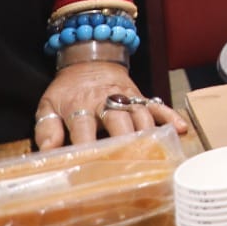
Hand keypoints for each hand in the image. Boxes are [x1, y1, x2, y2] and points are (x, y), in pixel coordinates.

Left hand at [34, 61, 190, 149]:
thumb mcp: (48, 106)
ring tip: (152, 154)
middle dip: (123, 141)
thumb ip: (47, 130)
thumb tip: (49, 153)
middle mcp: (106, 100)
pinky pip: (158, 105)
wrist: (89, 61)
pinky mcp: (140, 96)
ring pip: (140, 115)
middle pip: (118, 120)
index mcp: (80, 105)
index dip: (86, 145)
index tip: (89, 163)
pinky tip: (179, 129)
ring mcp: (126, 98)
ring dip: (146, 133)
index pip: (83, 127)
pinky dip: (170, 116)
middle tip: (128, 163)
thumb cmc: (68, 90)